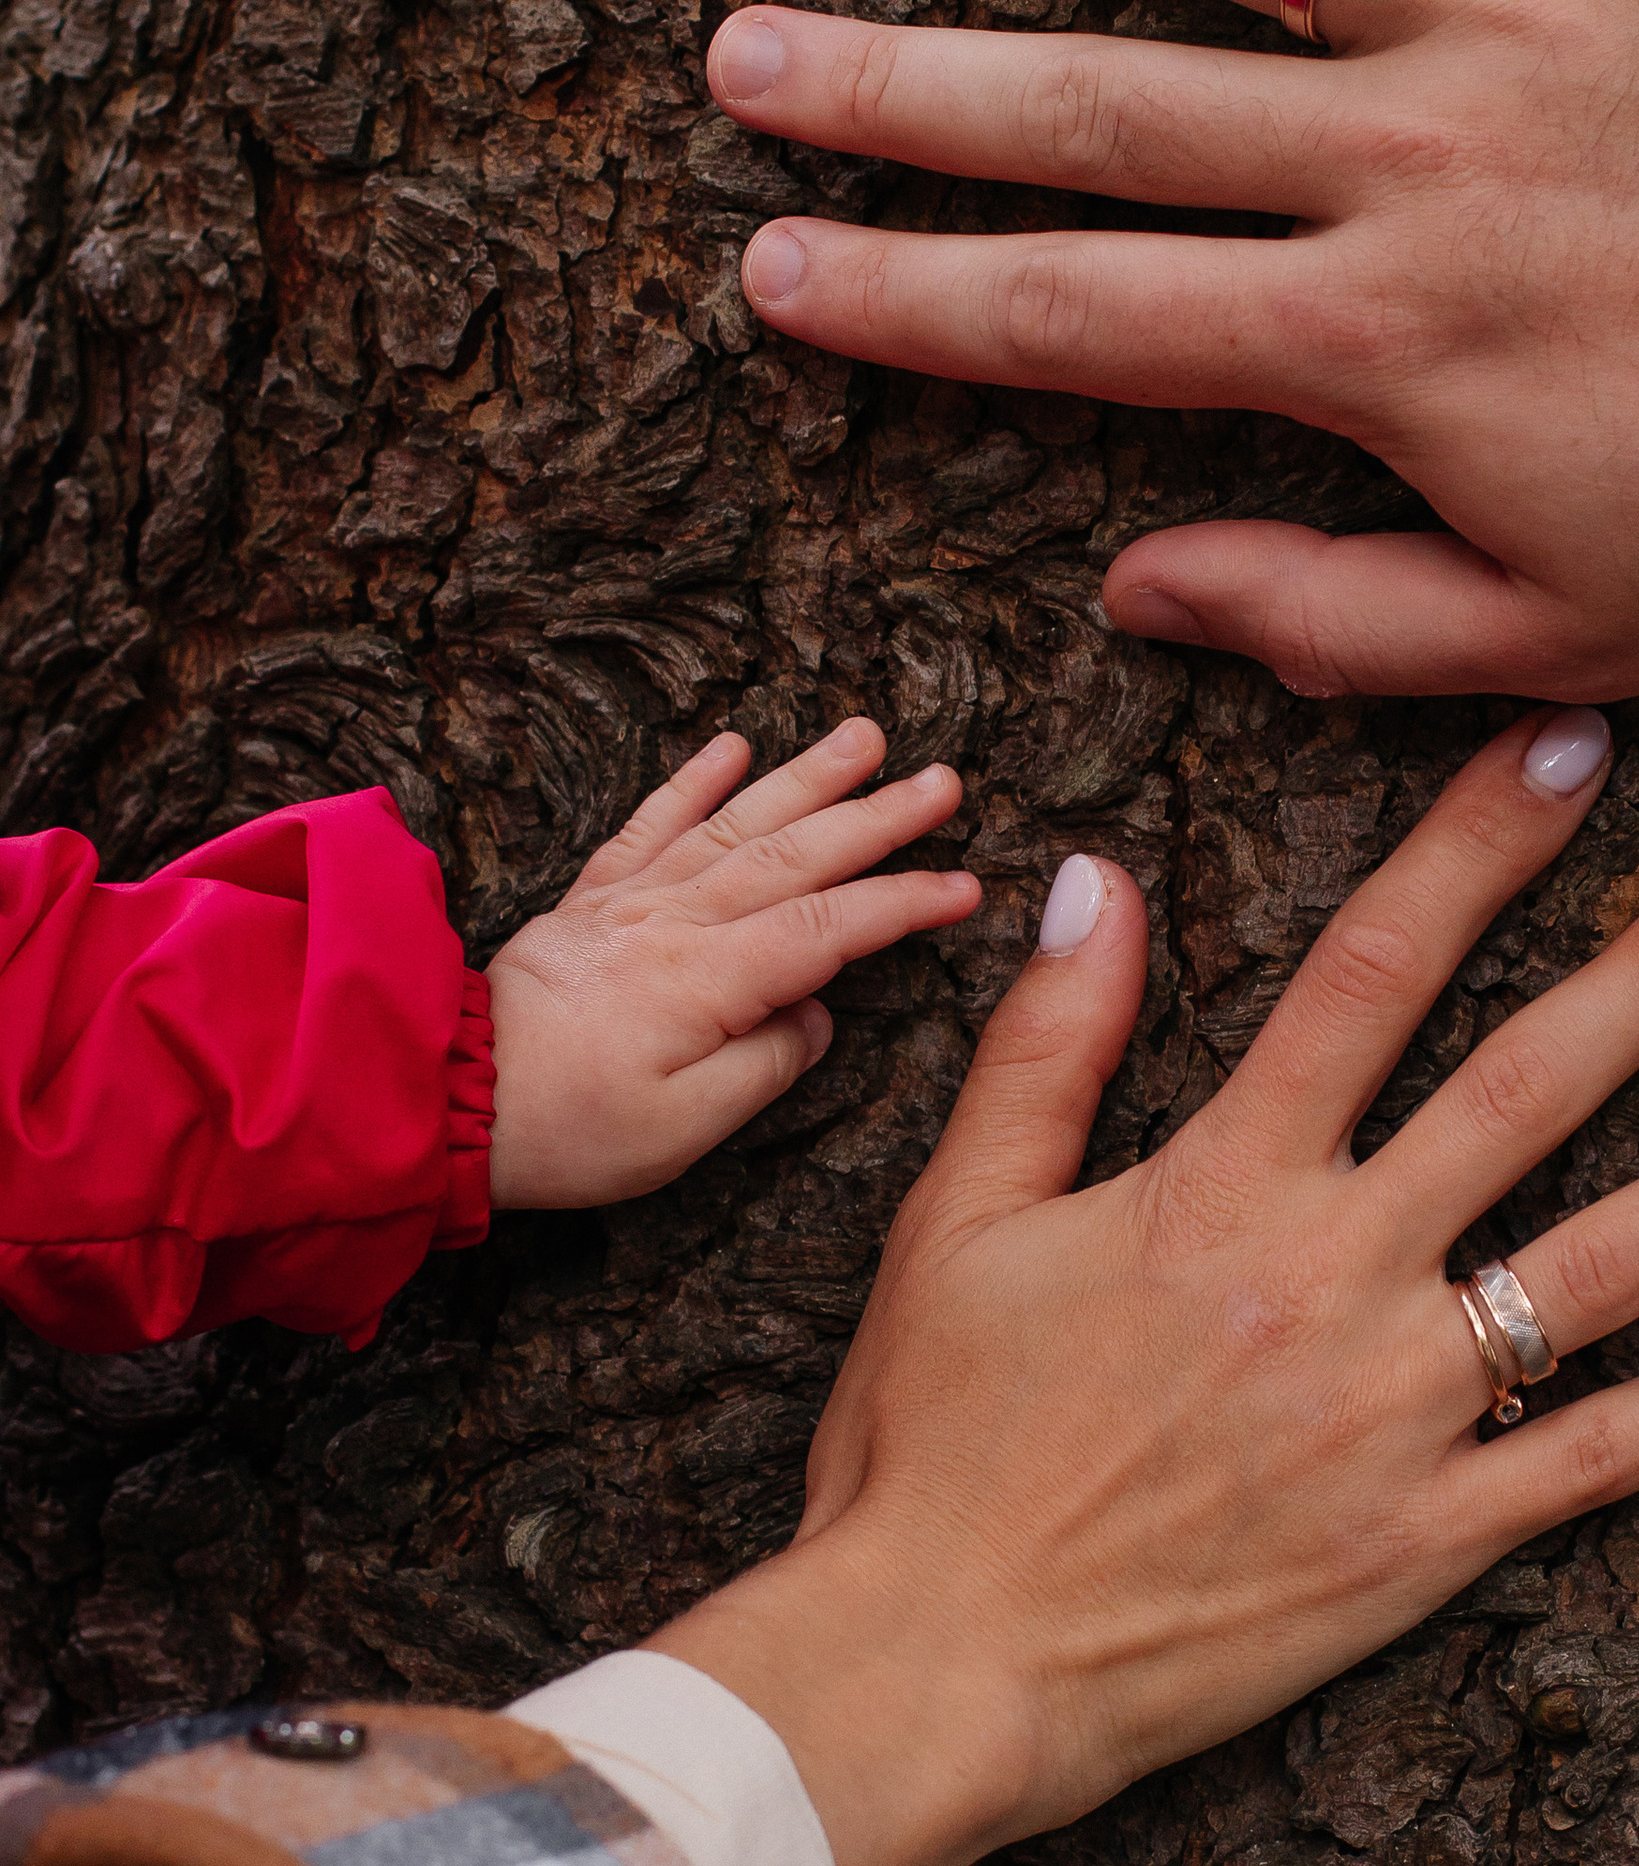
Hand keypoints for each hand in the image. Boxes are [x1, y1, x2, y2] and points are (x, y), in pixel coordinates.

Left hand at [484, 720, 978, 1209]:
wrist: (446, 1098)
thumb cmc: (569, 1129)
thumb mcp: (684, 1129)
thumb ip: (765, 1064)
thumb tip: (815, 1016)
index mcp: (708, 981)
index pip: (831, 928)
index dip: (905, 905)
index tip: (966, 889)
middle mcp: (676, 921)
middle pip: (796, 854)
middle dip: (877, 815)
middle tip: (944, 779)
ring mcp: (633, 899)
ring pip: (735, 821)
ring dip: (806, 776)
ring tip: (865, 735)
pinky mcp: (593, 897)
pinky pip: (651, 821)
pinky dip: (694, 778)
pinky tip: (735, 744)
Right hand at [659, 712, 1638, 1865]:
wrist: (938, 1663)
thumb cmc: (927, 1442)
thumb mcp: (955, 1220)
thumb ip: (1046, 1046)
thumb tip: (1100, 877)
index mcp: (1220, 1187)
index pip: (1372, 974)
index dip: (1477, 849)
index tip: (1573, 748)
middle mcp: (1332, 1278)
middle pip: (1531, 1092)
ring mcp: (1396, 1416)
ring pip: (1605, 1268)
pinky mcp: (1428, 1544)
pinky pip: (1600, 1458)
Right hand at [705, 0, 1638, 704]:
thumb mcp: (1568, 636)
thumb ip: (1335, 619)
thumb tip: (1131, 592)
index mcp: (1374, 344)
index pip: (1079, 321)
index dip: (908, 299)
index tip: (769, 270)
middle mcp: (1398, 153)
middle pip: (1094, 109)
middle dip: (897, 86)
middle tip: (737, 50)